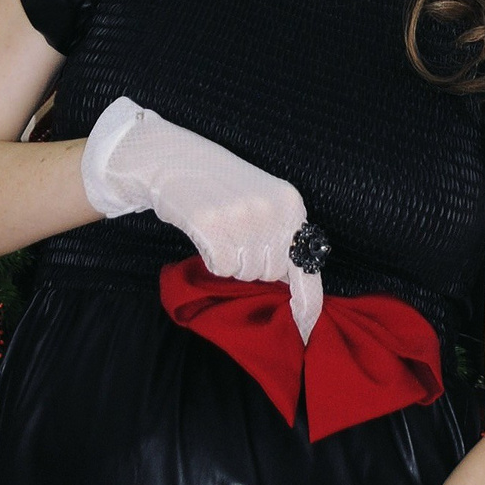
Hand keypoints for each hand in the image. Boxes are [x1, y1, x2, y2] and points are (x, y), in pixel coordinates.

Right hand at [80, 96, 323, 338]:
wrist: (177, 158)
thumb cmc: (222, 185)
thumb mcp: (264, 200)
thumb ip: (281, 234)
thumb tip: (291, 282)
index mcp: (291, 204)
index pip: (305, 263)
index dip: (307, 300)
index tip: (306, 325)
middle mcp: (272, 210)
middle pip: (272, 273)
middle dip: (254, 265)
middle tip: (236, 236)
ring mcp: (242, 217)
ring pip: (246, 273)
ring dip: (232, 262)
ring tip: (222, 230)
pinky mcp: (212, 225)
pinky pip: (222, 268)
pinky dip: (213, 259)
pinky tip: (207, 234)